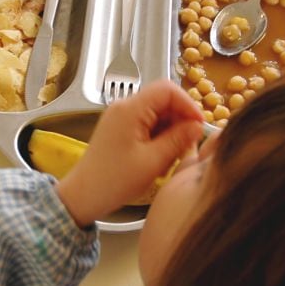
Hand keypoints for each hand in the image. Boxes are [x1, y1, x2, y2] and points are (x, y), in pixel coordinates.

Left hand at [56, 80, 204, 227]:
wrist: (84, 195)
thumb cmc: (115, 181)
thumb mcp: (153, 161)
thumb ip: (178, 139)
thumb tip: (198, 126)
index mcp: (130, 109)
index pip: (167, 90)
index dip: (188, 104)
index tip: (199, 125)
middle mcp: (124, 107)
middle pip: (163, 100)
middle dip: (180, 120)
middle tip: (188, 145)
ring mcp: (121, 117)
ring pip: (157, 114)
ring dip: (171, 131)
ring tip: (172, 157)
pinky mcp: (121, 129)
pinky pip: (147, 124)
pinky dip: (159, 138)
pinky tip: (160, 158)